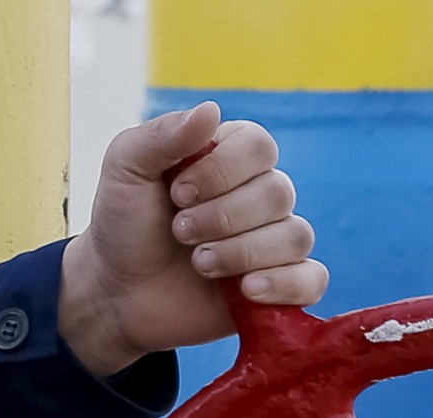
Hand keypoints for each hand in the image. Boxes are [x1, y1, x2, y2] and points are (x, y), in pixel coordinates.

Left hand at [59, 103, 329, 377]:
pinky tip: (246, 289)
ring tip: (200, 264)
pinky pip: (313, 279)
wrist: (119, 292)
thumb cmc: (124, 225)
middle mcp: (260, 197)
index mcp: (230, 159)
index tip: (176, 193)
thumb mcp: (125, 170)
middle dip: (223, 217)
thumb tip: (212, 109)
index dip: (222, 169)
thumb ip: (162, 136)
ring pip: (295, 236)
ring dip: (242, 252)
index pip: (259, 145)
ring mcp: (274, 243)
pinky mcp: (282, 286)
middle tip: (180, 232)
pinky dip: (284, 283)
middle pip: (279, 193)